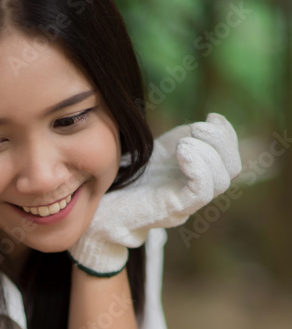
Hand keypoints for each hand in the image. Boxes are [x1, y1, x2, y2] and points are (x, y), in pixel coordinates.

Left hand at [69, 112, 240, 275]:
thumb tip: (207, 122)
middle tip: (197, 127)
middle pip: (231, 170)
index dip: (227, 135)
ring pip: (220, 180)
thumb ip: (181, 141)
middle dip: (221, 141)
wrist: (96, 212)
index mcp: (193, 179)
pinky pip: (200, 191)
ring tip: (184, 142)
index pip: (230, 160)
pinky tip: (181, 151)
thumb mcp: (156, 153)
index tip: (210, 117)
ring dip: (209, 152)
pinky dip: (199, 166)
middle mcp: (194, 194)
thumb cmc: (121, 182)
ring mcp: (185, 204)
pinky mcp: (172, 210)